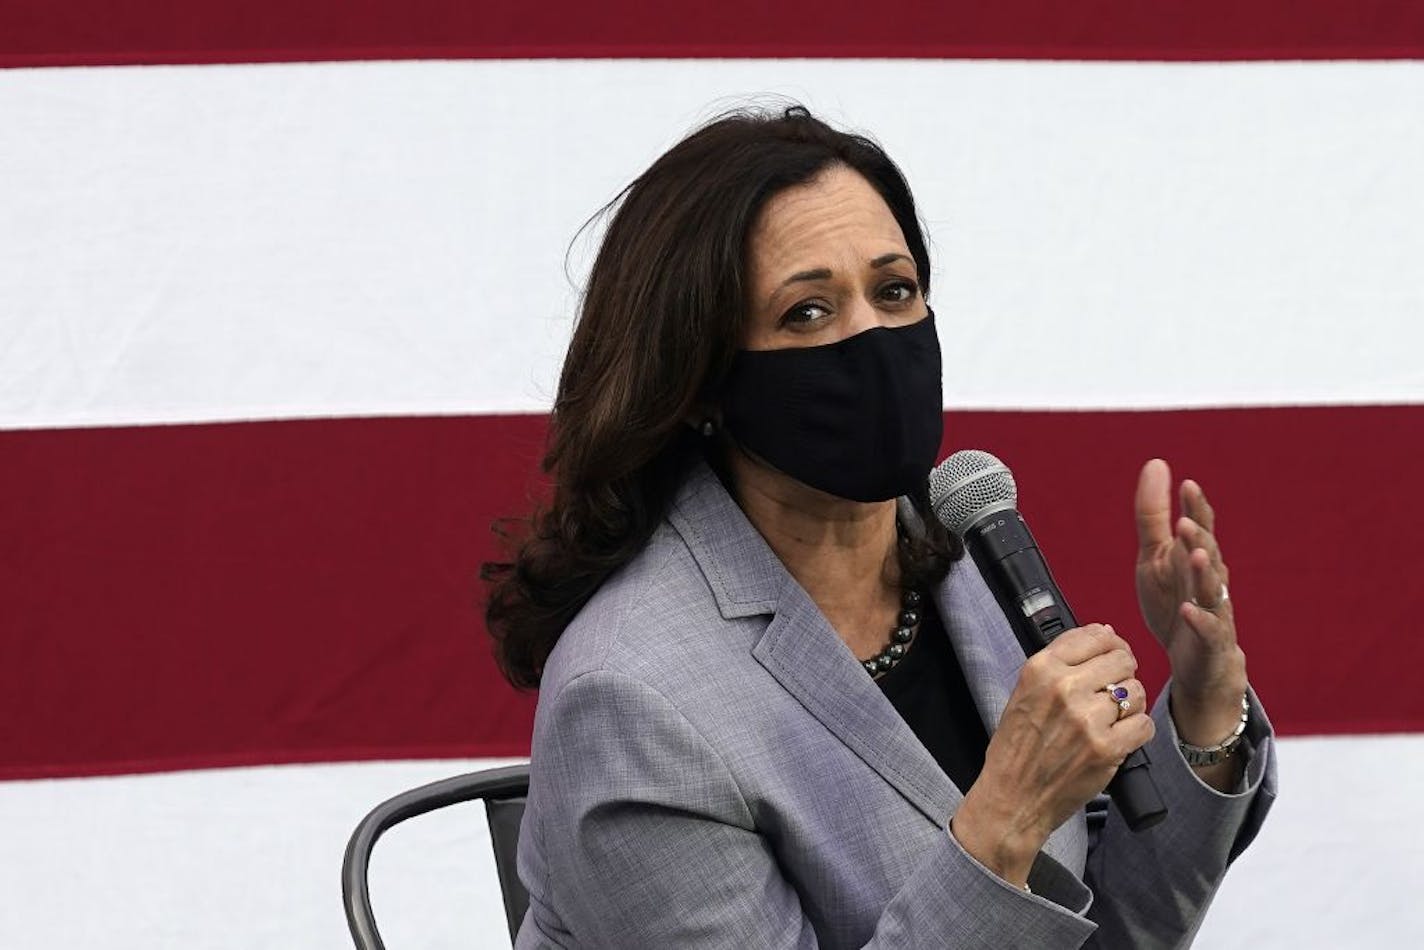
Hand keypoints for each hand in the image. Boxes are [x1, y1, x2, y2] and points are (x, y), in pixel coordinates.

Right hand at [952, 624, 1154, 885]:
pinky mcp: (1107, 748)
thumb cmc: (1017, 747)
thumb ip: (1061, 663)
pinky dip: (1137, 731)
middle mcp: (1064, 688)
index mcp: (1040, 669)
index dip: (1111, 643)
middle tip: (1113, 690)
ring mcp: (1088, 719)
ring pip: (1137, 691)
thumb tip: (1105, 634)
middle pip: (1123, 660)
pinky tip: (1119, 737)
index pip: (1095, 635)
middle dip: (1123, 673)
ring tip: (1112, 718)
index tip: (1111, 653)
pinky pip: (1144, 724)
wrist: (1013, 797)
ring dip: (1130, 704)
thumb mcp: (1024, 692)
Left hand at [1133, 459, 1247, 744]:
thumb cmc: (1174, 600)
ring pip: (1212, 588)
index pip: (1200, 528)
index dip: (1196, 508)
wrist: (1195, 659)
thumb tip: (1158, 464)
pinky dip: (1198, 618)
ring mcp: (1213, 609)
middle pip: (1208, 554)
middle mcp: (1209, 580)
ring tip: (1194, 555)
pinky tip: (1186, 609)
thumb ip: (1153, 515)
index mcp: (1194, 558)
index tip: (1187, 485)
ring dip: (1204, 572)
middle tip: (1185, 521)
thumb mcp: (1155, 556)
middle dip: (1199, 538)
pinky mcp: (1210, 640)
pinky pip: (1208, 628)